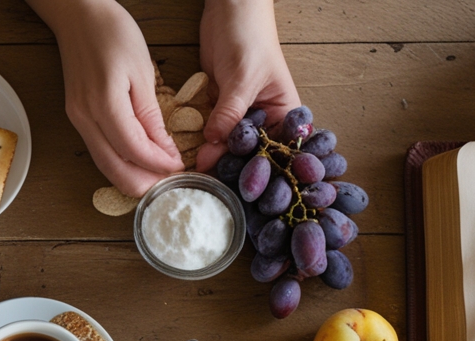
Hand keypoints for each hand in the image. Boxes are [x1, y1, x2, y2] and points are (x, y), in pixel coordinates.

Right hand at [29, 0, 183, 197]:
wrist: (79, 16)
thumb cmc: (113, 34)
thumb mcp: (142, 73)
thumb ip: (150, 117)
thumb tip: (164, 151)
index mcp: (104, 104)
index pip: (135, 151)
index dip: (159, 165)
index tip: (180, 167)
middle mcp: (85, 118)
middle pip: (114, 169)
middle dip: (144, 183)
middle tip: (171, 182)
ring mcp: (77, 120)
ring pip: (104, 166)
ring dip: (132, 176)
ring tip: (159, 175)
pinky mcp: (77, 117)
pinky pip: (99, 151)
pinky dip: (120, 162)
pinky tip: (139, 161)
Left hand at [195, 0, 300, 171]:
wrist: (230, 9)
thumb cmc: (249, 37)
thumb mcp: (243, 77)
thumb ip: (230, 112)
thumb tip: (214, 145)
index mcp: (284, 114)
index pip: (275, 151)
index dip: (261, 171)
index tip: (244, 188)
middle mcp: (264, 119)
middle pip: (250, 154)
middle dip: (233, 168)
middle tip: (214, 183)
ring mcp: (240, 115)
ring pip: (227, 145)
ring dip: (214, 157)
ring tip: (198, 173)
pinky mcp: (219, 107)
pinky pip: (210, 130)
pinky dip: (201, 141)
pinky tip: (189, 155)